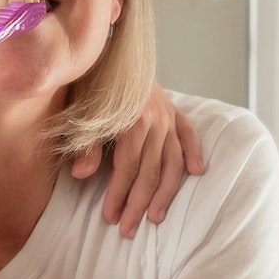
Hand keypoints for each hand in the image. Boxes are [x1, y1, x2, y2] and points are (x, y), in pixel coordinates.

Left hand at [71, 83, 205, 236]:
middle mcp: (156, 119)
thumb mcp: (80, 110)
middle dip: (138, 203)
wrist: (109, 48)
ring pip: (172, 162)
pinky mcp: (174, 109)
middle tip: (128, 230)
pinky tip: (197, 172)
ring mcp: (168, 115)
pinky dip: (195, 152)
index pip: (128, 168)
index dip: (118, 194)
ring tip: (157, 217)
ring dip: (166, 192)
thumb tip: (82, 175)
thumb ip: (84, 142)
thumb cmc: (90, 81)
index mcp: (132, 119)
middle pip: (150, 171)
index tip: (109, 218)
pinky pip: (189, 134)